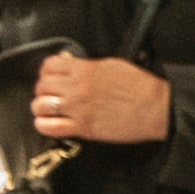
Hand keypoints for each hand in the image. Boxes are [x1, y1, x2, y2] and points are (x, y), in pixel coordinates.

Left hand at [34, 54, 170, 144]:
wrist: (154, 107)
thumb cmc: (139, 86)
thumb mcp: (112, 65)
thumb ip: (88, 66)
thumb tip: (74, 68)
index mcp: (84, 69)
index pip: (49, 65)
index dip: (46, 71)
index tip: (49, 76)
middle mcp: (76, 88)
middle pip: (41, 86)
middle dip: (42, 90)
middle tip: (49, 94)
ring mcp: (77, 109)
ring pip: (40, 106)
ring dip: (40, 107)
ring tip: (47, 110)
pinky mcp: (82, 128)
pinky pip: (50, 128)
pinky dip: (44, 125)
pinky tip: (47, 124)